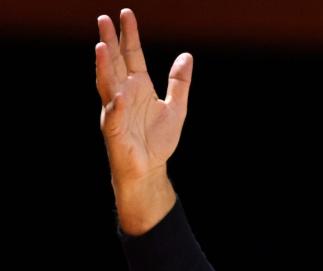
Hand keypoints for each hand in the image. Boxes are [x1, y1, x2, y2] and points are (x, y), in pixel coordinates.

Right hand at [96, 8, 192, 185]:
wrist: (149, 168)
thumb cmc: (157, 139)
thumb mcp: (176, 107)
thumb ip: (179, 82)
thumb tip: (186, 56)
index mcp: (138, 86)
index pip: (131, 55)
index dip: (129, 35)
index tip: (126, 14)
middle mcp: (123, 93)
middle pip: (115, 63)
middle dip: (109, 42)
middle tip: (103, 19)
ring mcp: (116, 111)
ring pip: (108, 85)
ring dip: (104, 67)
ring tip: (101, 48)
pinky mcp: (115, 131)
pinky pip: (115, 117)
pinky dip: (118, 106)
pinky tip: (120, 95)